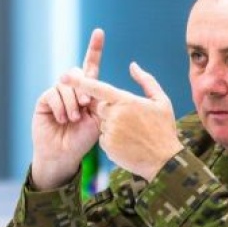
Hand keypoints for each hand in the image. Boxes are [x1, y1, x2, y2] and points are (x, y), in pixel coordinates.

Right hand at [30, 28, 104, 189]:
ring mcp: (58, 93)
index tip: (99, 32)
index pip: (92, 66)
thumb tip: (91, 88)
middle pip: (77, 72)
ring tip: (73, 119)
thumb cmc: (83, 139)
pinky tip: (62, 119)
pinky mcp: (45, 100)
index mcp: (88, 91)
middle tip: (87, 105)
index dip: (95, 48)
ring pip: (66, 84)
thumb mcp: (98, 119)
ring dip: (72, 102)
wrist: (64, 154)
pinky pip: (53, 93)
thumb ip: (97, 100)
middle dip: (83, 88)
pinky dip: (60, 107)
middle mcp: (72, 88)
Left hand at [62, 62, 183, 180]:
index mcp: (126, 101)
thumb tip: (133, 65)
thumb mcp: (162, 101)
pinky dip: (112, 140)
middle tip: (131, 120)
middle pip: (100, 106)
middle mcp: (114, 115)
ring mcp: (109, 131)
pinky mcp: (106, 146)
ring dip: (113, 126)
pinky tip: (128, 144)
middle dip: (110, 110)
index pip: (97, 88)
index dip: (79, 82)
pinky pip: (103, 138)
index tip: (63, 77)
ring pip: (102, 123)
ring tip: (133, 135)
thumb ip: (146, 81)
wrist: (164, 161)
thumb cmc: (164, 130)